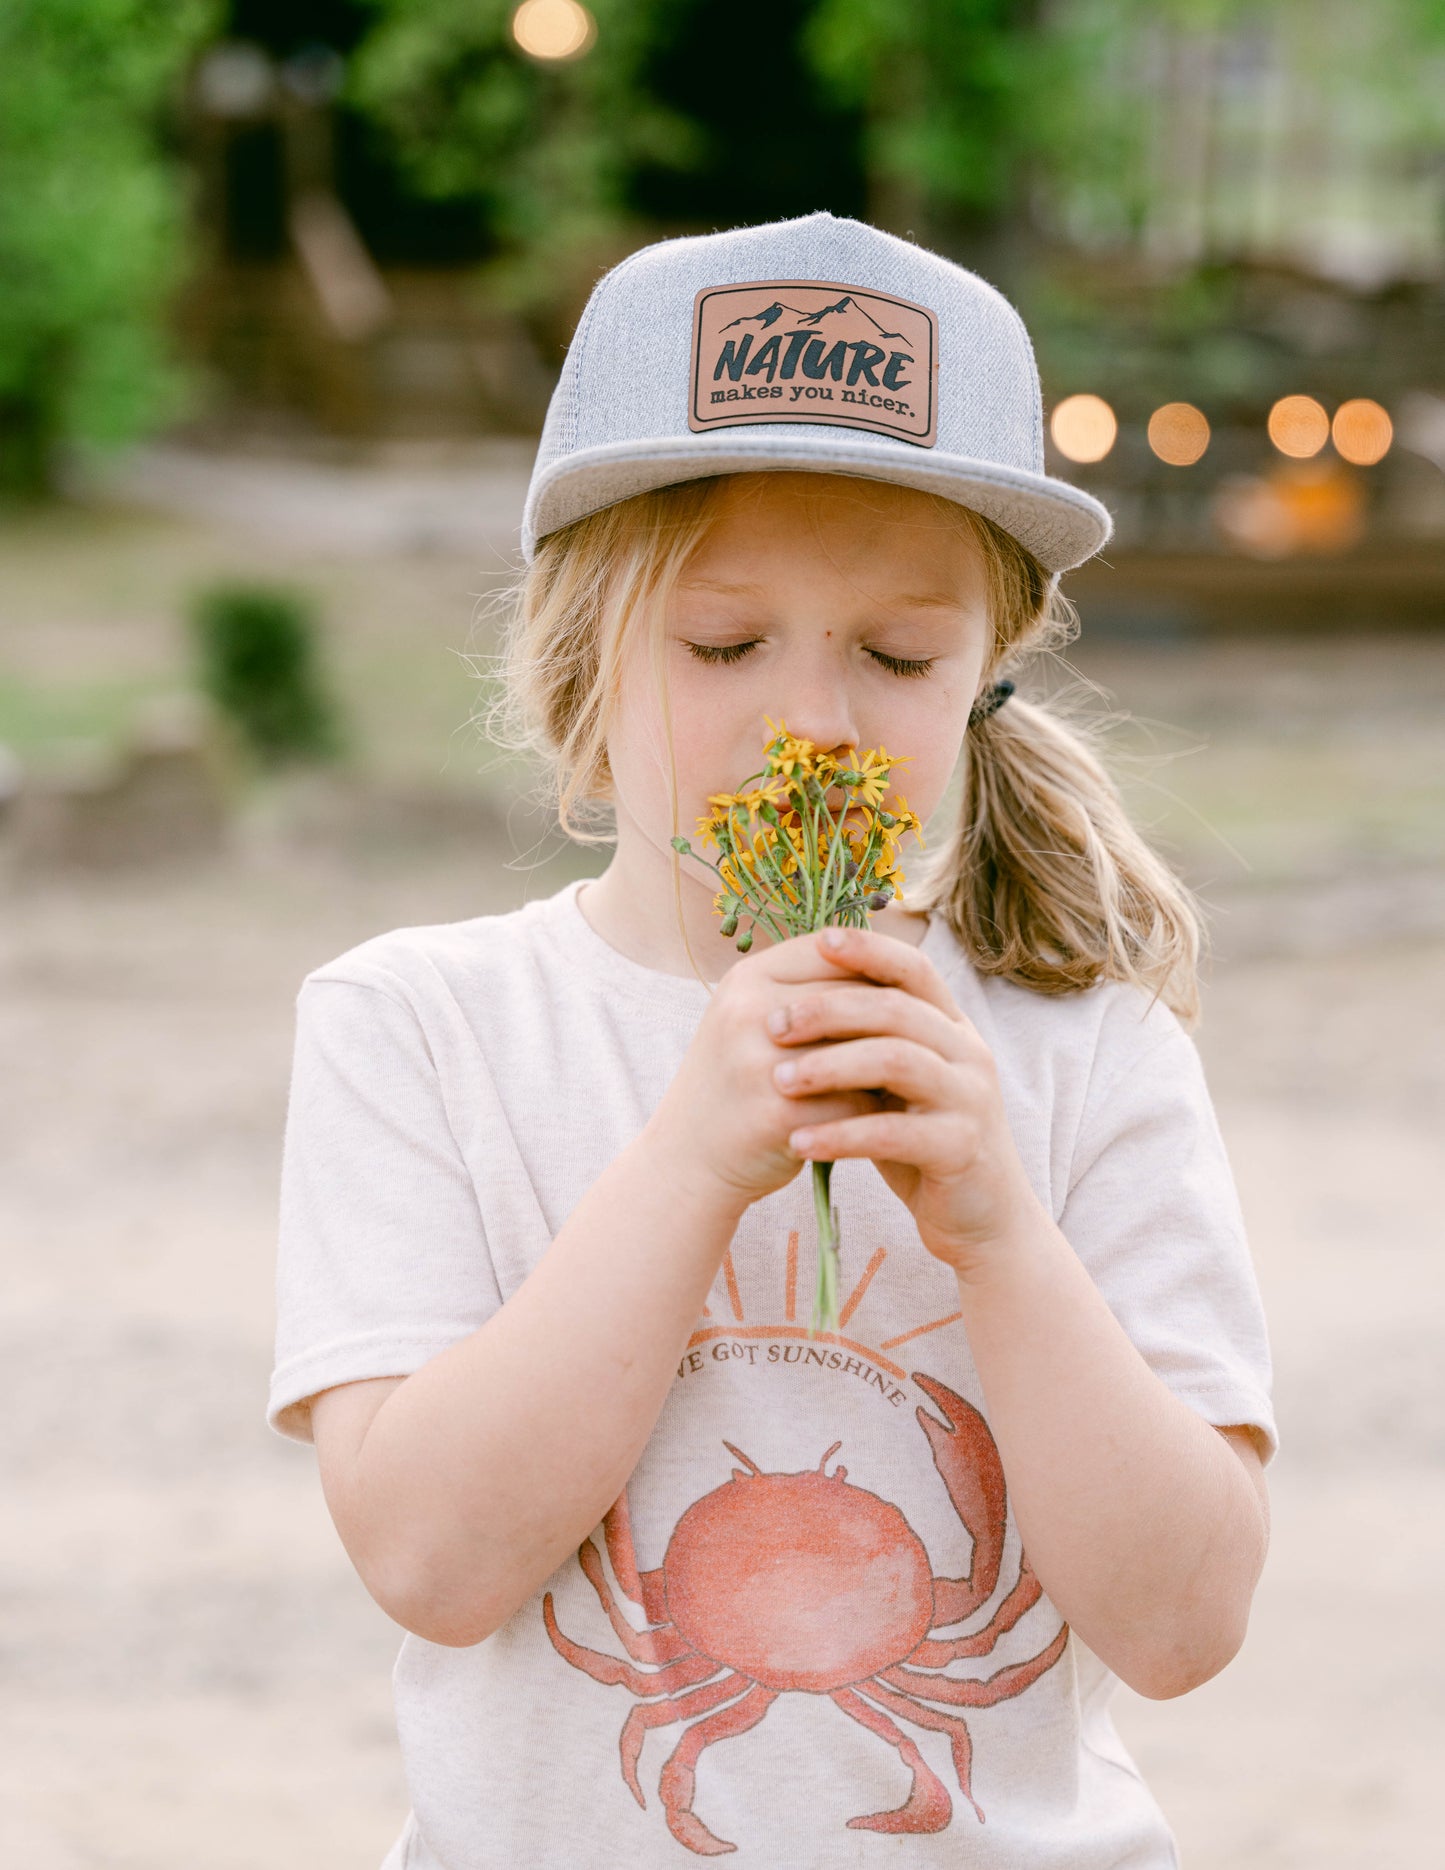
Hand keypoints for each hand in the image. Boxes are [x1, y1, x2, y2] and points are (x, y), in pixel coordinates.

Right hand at [648, 929, 899, 1209]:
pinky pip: (854, 1104)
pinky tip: (879, 1122)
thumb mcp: (755, 1020)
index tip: (902, 998)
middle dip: (889, 1023)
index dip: (876, 971)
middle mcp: (747, 1010)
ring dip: (888, 1069)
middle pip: (854, 997)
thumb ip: (810, 991)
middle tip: (917, 1044)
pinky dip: (873, 1114)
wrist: (688, 1157)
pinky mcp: (775, 1113)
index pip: (833, 950)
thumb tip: (895, 968)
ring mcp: (758, 1062)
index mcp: (746, 977)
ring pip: (862, 1049)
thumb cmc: (738, 1083)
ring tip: (904, 1081)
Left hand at [766, 924, 1039, 1277]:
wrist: (979, 1219)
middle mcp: (968, 1052)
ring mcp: (970, 1099)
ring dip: (830, 1066)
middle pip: (896, 1009)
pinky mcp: (962, 1149)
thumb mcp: (893, 1085)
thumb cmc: (921, 1143)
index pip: (914, 969)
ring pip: (897, 1060)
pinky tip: (799, 1142)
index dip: (870, 949)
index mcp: (951, 1027)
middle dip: (828, 1010)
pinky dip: (842, 1134)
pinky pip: (896, 1132)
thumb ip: (865, 1043)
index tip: (819, 940)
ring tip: (779, 1081)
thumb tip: (794, 996)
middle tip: (772, 1024)